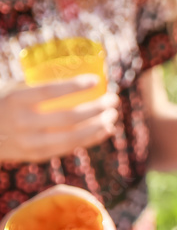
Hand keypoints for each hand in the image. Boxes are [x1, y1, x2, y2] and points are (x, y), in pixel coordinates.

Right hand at [0, 77, 118, 162]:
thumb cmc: (3, 105)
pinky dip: (91, 139)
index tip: (96, 80)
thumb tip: (76, 73)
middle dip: (97, 108)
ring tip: (113, 114)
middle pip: (68, 117)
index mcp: (14, 100)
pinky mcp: (36, 156)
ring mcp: (29, 142)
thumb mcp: (12, 89)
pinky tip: (106, 130)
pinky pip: (70, 148)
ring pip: (73, 136)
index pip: (48, 91)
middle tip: (113, 99)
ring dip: (99, 126)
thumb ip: (37, 87)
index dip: (74, 86)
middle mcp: (22, 122)